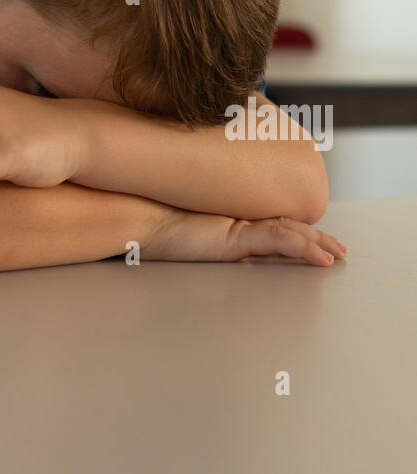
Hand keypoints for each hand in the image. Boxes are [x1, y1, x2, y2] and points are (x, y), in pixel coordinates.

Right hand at [148, 209, 346, 264]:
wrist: (135, 216)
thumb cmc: (148, 223)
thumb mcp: (178, 231)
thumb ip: (195, 231)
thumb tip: (192, 234)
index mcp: (227, 222)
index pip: (270, 225)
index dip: (295, 229)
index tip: (315, 238)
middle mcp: (236, 220)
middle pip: (285, 225)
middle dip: (315, 236)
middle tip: (338, 247)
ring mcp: (237, 225)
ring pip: (288, 231)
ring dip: (317, 243)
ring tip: (338, 254)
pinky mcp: (236, 233)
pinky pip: (277, 241)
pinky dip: (303, 249)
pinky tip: (321, 257)